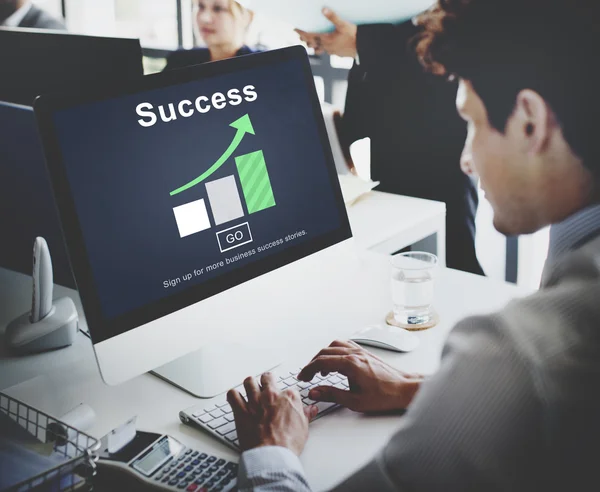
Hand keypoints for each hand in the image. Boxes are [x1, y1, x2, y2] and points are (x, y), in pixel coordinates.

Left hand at [227, 373, 317, 455]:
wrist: (272, 455)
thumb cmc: (288, 444)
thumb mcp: (304, 428)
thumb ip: (306, 415)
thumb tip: (311, 409)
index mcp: (288, 398)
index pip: (288, 388)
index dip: (286, 395)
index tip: (284, 400)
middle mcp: (271, 395)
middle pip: (267, 378)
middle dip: (266, 380)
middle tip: (266, 385)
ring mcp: (255, 401)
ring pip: (249, 382)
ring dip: (249, 385)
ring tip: (250, 389)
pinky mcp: (241, 410)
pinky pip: (233, 395)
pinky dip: (233, 396)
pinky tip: (236, 399)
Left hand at [295, 8, 357, 57]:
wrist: (363, 48)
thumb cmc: (354, 36)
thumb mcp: (343, 24)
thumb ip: (333, 17)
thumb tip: (324, 9)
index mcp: (326, 39)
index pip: (309, 36)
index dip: (302, 32)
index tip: (295, 29)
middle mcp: (326, 46)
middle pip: (311, 43)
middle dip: (305, 39)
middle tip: (299, 35)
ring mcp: (331, 51)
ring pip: (317, 49)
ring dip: (313, 45)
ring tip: (309, 41)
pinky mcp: (336, 53)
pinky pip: (325, 51)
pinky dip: (321, 48)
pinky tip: (324, 46)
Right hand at [298, 340, 423, 412]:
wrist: (404, 389)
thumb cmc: (384, 396)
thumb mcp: (354, 401)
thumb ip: (332, 394)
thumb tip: (315, 392)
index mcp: (350, 364)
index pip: (321, 362)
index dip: (308, 369)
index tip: (303, 377)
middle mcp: (354, 354)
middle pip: (325, 352)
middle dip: (312, 363)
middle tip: (307, 375)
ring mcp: (360, 351)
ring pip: (334, 346)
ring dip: (323, 355)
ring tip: (320, 369)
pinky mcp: (365, 353)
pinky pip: (345, 345)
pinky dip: (334, 351)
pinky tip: (335, 361)